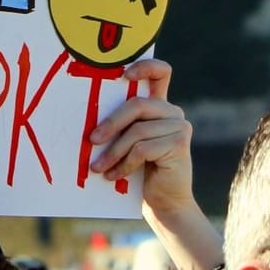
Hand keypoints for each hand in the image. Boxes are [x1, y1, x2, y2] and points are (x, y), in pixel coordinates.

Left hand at [86, 59, 221, 269]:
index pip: (161, 72)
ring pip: (136, 131)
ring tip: (98, 168)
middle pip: (137, 104)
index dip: (144, 66)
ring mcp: (179, 127)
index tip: (123, 74)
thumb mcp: (129, 144)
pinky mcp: (179, 144)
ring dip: (113, 152)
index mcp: (160, 107)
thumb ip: (122, 127)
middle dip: (110, 123)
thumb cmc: (142, 172)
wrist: (165, 203)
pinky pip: (142, 149)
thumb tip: (90, 122)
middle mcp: (173, 112)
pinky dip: (124, 164)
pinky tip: (114, 176)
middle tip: (91, 140)